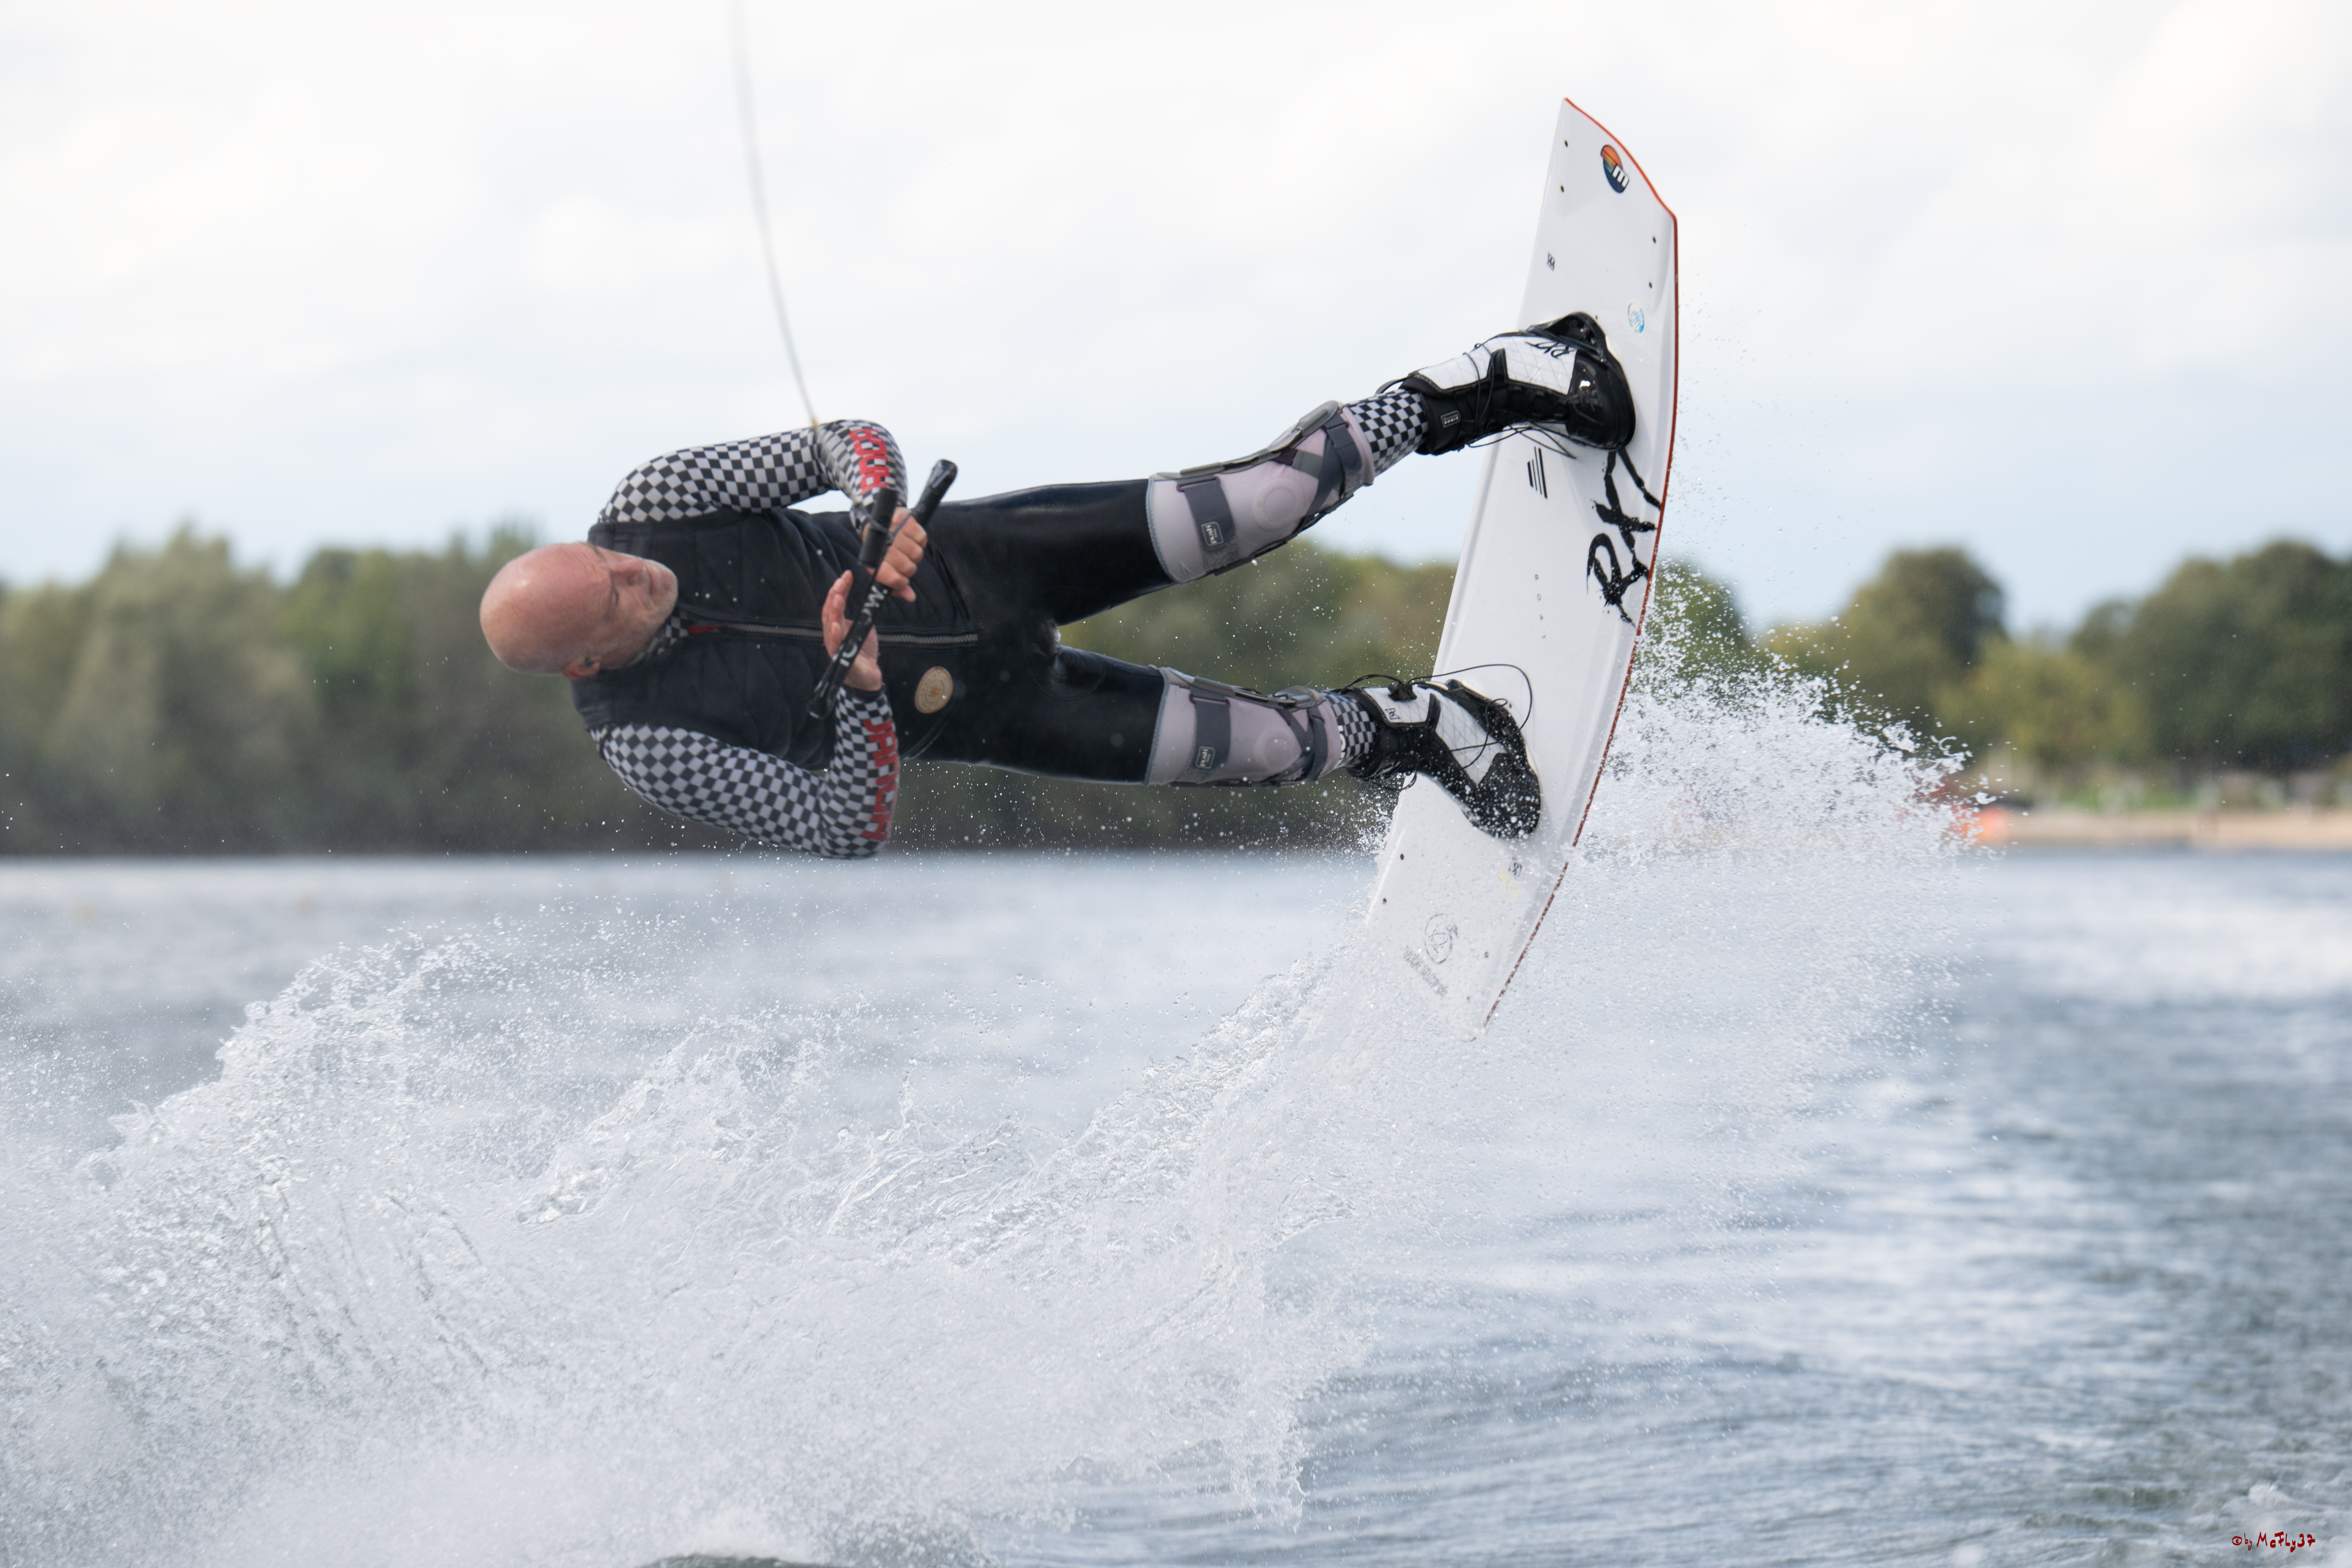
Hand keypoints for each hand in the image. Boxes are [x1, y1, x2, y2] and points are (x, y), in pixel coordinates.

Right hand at [823, 570, 882, 691]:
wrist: (868, 678)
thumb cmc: (862, 653)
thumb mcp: (863, 629)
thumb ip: (861, 615)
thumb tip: (868, 599)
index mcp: (836, 626)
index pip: (835, 604)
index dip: (839, 589)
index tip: (847, 575)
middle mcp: (832, 635)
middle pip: (830, 612)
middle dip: (835, 595)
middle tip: (842, 581)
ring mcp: (835, 647)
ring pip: (830, 627)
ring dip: (833, 611)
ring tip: (837, 598)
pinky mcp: (841, 660)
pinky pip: (835, 646)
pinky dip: (835, 635)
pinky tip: (836, 625)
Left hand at [876, 506, 926, 602]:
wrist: (877, 522)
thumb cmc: (881, 549)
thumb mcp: (884, 568)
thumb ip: (896, 585)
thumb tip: (911, 597)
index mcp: (874, 559)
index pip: (892, 577)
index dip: (900, 582)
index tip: (902, 580)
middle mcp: (883, 544)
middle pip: (908, 568)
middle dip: (908, 567)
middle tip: (903, 561)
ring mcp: (894, 530)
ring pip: (917, 554)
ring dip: (913, 553)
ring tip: (905, 548)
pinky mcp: (903, 518)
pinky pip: (922, 537)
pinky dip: (919, 539)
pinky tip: (910, 537)